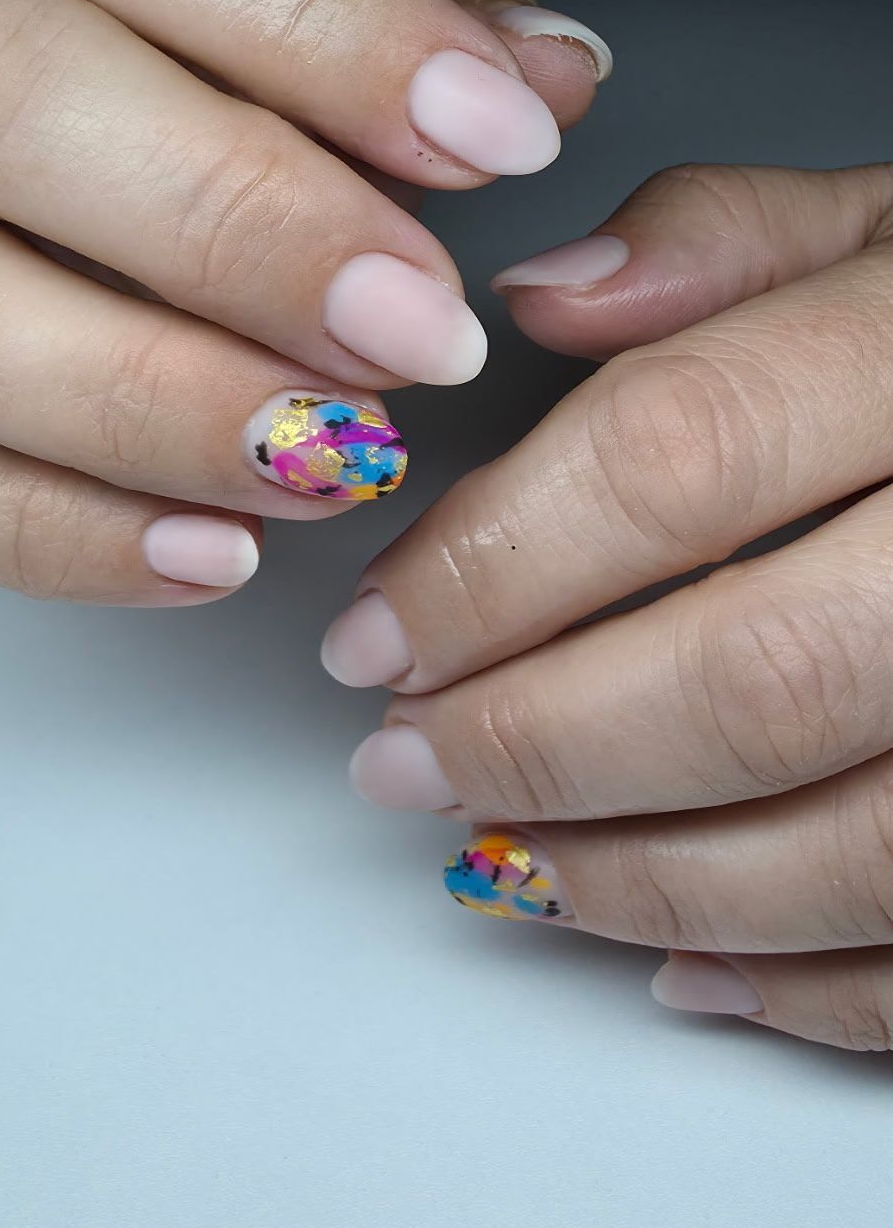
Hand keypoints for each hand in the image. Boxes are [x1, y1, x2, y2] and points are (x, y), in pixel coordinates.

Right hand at [0, 0, 607, 602]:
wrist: (22, 186)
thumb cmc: (195, 120)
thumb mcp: (318, 50)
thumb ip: (427, 40)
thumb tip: (546, 70)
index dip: (338, 30)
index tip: (504, 139)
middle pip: (21, 94)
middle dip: (244, 225)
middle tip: (421, 334)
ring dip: (164, 404)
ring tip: (336, 460)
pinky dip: (77, 535)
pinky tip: (222, 551)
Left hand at [324, 160, 892, 1053]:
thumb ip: (725, 239)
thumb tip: (540, 302)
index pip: (681, 454)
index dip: (496, 562)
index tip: (382, 630)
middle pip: (754, 678)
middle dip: (541, 745)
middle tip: (411, 762)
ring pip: (851, 847)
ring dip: (641, 883)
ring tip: (509, 863)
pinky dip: (802, 988)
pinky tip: (682, 964)